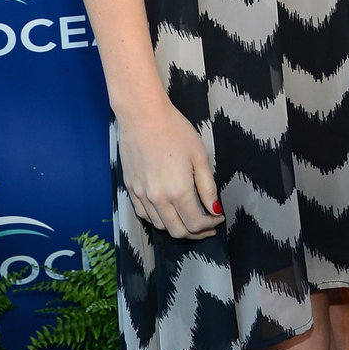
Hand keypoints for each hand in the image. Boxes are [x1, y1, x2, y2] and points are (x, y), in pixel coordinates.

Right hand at [116, 97, 223, 239]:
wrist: (142, 116)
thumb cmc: (175, 131)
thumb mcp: (200, 156)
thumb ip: (207, 187)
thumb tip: (215, 210)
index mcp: (178, 191)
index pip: (195, 224)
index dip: (210, 225)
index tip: (218, 218)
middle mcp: (158, 199)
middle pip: (177, 231)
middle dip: (196, 233)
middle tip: (207, 225)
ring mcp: (141, 195)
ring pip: (160, 226)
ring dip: (177, 228)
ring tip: (190, 219)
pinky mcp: (130, 189)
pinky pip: (144, 215)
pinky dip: (159, 219)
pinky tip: (168, 212)